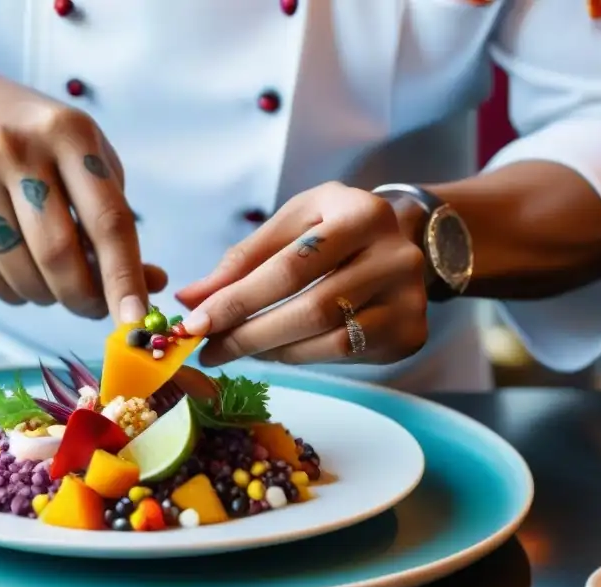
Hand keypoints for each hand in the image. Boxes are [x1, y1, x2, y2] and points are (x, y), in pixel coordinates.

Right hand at [0, 51, 161, 321]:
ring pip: (26, 277)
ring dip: (50, 295)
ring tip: (52, 274)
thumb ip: (113, 209)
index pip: (107, 220)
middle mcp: (17, 152)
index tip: (137, 318)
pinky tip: (18, 264)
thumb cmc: (27, 133)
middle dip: (85, 298)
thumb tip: (147, 283)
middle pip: (61, 258)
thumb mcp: (77, 146)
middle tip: (95, 306)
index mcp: (67, 132)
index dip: (125, 277)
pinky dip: (18, 290)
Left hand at [175, 182, 427, 365]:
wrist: (404, 239)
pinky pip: (344, 355)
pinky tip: (274, 350)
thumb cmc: (334, 228)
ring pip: (328, 340)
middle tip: (208, 348)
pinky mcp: (410, 334)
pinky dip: (299, 357)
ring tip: (235, 349)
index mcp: (362, 214)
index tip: (196, 322)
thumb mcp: (291, 224)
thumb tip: (190, 299)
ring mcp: (409, 299)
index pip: (290, 267)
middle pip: (311, 309)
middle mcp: (396, 256)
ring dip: (270, 351)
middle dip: (249, 334)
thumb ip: (242, 259)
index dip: (238, 299)